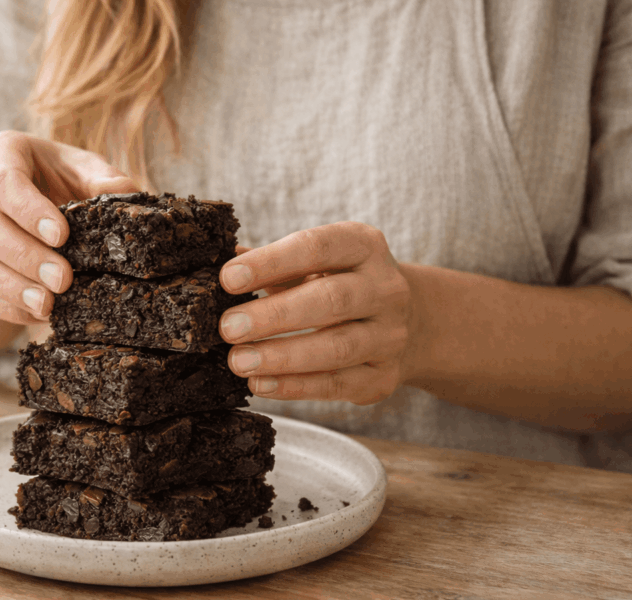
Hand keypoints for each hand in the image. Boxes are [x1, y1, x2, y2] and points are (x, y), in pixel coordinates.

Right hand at [0, 131, 138, 324]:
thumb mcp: (84, 168)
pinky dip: (9, 308)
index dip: (29, 211)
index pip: (4, 181)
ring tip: (48, 305)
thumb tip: (127, 194)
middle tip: (63, 278)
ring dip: (13, 288)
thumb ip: (104, 179)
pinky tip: (38, 314)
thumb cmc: (61, 178)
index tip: (61, 236)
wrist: (35, 202)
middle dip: (25, 256)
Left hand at [219, 222, 413, 403]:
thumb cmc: (339, 283)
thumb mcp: (314, 262)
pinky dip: (296, 386)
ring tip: (238, 361)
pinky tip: (260, 383)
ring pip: (337, 348)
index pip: (316, 248)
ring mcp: (390, 335)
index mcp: (364, 246)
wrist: (408, 320)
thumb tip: (223, 262)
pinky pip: (338, 384)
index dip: (270, 263)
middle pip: (331, 300)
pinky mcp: (383, 376)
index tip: (227, 278)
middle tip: (228, 327)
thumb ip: (273, 262)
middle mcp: (386, 288)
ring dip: (283, 357)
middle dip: (275, 315)